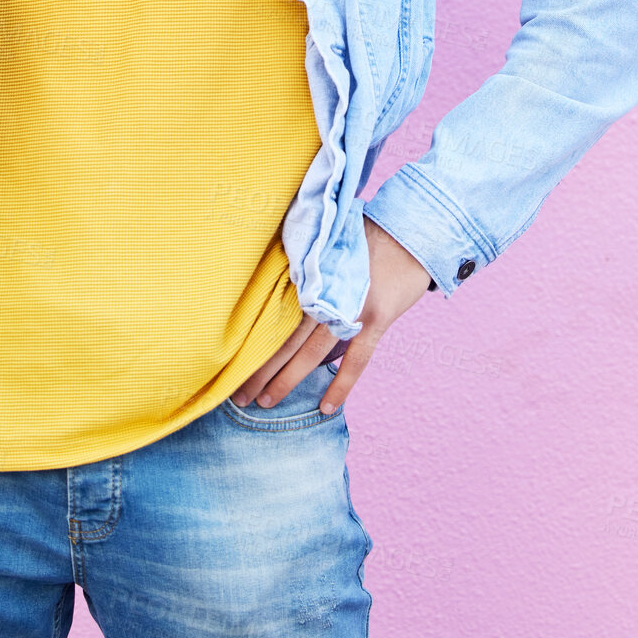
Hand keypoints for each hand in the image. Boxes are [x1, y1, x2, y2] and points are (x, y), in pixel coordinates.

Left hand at [230, 217, 432, 415]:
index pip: (270, 313)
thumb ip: (302, 265)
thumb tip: (272, 279)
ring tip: (265, 403)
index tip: (228, 362)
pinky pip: (356, 359)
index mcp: (307, 273)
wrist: (408, 230)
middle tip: (237, 395)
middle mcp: (324, 291)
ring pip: (312, 353)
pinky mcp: (377, 317)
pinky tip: (325, 408)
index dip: (249, 340)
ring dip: (287, 380)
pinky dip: (341, 385)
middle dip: (259, 369)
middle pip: (284, 338)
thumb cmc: (363, 235)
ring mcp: (351, 307)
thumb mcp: (324, 244)